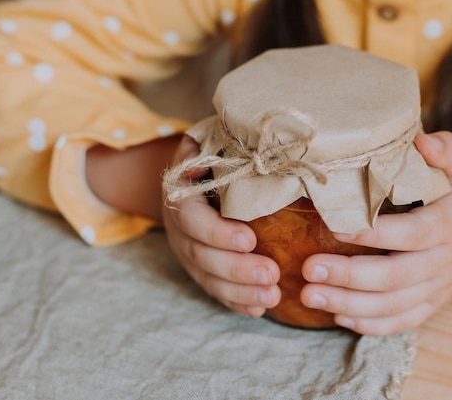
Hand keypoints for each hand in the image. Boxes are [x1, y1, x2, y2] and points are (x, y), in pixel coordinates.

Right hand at [162, 136, 281, 316]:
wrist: (195, 172)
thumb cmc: (214, 153)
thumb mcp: (211, 142)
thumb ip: (216, 150)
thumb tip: (223, 160)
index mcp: (180, 195)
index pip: (192, 219)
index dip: (217, 233)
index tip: (250, 240)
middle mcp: (179, 227)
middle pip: (201, 255)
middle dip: (236, 268)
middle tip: (271, 275)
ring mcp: (189, 250)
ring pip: (208, 277)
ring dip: (239, 290)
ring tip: (272, 296)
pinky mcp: (201, 266)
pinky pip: (214, 288)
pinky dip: (236, 301)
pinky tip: (259, 308)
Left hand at [300, 132, 451, 334]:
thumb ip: (445, 150)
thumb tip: (421, 141)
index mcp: (450, 224)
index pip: (413, 233)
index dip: (376, 234)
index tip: (336, 226)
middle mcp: (445, 262)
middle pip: (396, 276)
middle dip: (349, 276)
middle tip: (309, 270)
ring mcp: (437, 288)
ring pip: (392, 305)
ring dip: (349, 304)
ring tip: (309, 295)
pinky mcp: (430, 305)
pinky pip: (401, 322)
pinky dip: (369, 325)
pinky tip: (336, 317)